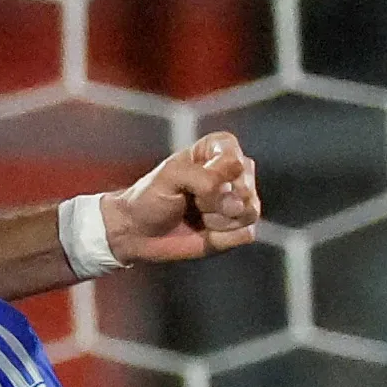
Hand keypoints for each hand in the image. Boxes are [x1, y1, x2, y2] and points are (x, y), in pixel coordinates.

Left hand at [103, 133, 262, 265]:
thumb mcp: (170, 176)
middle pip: (245, 188)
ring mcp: (238, 200)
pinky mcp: (237, 227)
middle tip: (192, 203)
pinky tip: (205, 232)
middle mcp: (234, 172)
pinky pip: (246, 233)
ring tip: (199, 217)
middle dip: (216, 202)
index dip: (214, 177)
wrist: (137, 233)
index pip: (235, 160)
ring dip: (219, 220)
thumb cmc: (150, 198)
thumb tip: (235, 201)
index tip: (190, 182)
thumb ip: (205, 178)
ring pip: (250, 211)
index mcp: (218, 148)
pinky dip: (223, 237)